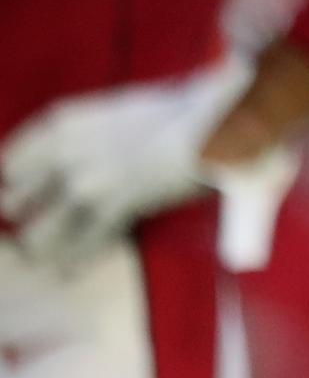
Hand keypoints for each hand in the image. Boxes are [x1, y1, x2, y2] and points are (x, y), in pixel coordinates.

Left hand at [0, 55, 279, 271]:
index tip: (35, 197)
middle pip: (12, 204)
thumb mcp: (112, 115)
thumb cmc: (173, 117)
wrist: (217, 121)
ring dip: (51, 246)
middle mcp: (64, 150)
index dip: (21, 186)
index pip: (8, 165)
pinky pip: (79, 249)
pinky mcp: (114, 205)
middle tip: (53, 224)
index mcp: (62, 122)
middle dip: (32, 217)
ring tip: (65, 251)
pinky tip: (83, 262)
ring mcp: (87, 179)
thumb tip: (53, 174)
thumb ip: (76, 142)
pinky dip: (79, 260)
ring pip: (37, 236)